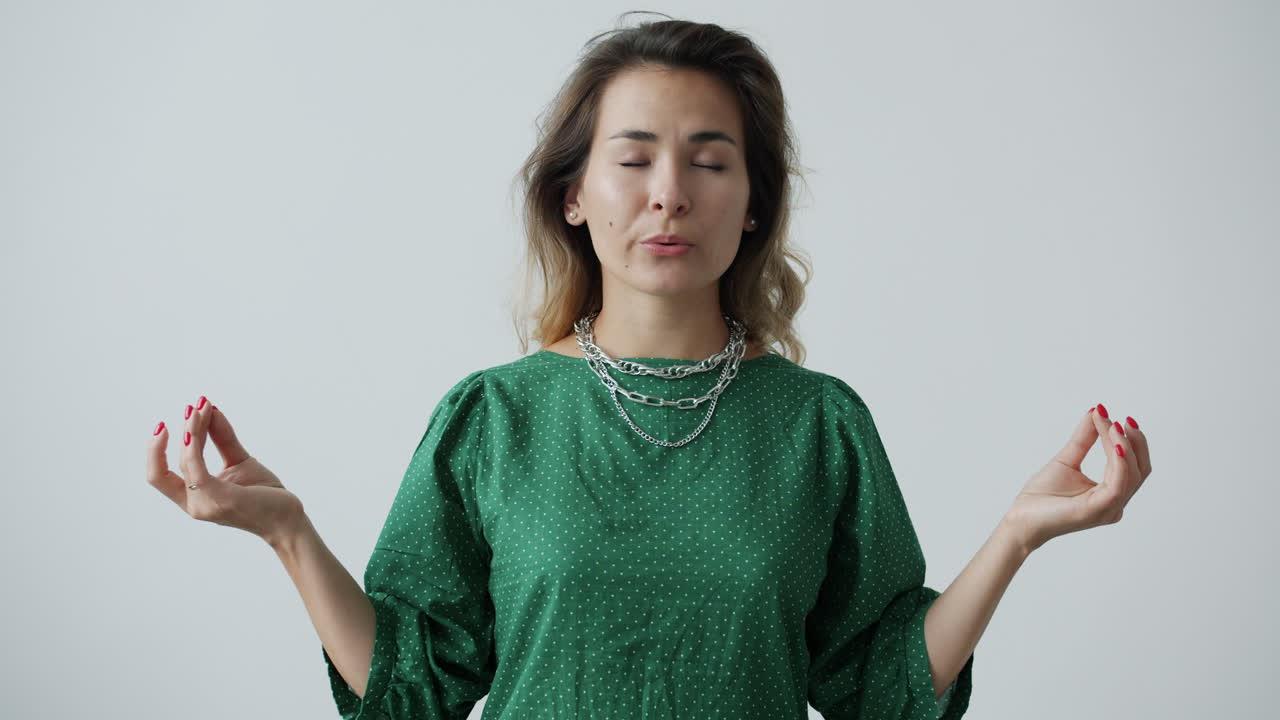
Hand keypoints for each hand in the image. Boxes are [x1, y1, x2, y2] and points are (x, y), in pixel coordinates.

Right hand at [146, 397, 304, 546]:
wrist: (288, 518)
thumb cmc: (263, 493)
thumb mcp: (238, 460)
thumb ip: (222, 438)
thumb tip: (210, 410)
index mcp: (194, 497)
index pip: (160, 476)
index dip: (155, 451)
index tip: (166, 424)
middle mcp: (194, 504)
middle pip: (160, 472)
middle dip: (163, 441)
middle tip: (189, 409)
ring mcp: (206, 504)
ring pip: (185, 462)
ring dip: (192, 431)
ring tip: (202, 408)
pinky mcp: (221, 499)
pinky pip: (198, 470)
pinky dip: (193, 447)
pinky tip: (197, 428)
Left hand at [1003, 404, 1152, 554]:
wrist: (1021, 519)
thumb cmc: (1042, 496)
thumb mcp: (1067, 459)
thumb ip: (1084, 438)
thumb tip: (1096, 413)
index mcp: (1110, 493)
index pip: (1131, 464)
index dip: (1127, 439)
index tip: (1111, 416)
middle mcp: (1115, 503)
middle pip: (1140, 469)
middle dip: (1134, 442)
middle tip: (1121, 419)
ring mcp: (1109, 508)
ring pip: (1132, 474)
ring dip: (1124, 446)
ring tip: (1112, 425)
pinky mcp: (1098, 509)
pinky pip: (1118, 483)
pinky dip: (1119, 461)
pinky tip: (1114, 443)